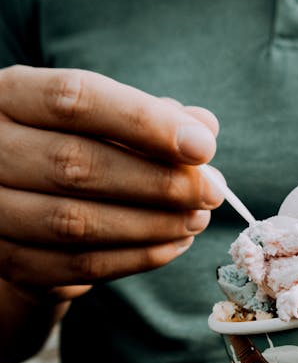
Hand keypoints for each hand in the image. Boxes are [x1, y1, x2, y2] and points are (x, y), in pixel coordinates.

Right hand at [0, 65, 222, 303]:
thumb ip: (149, 117)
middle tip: (212, 191)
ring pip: (78, 222)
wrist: (21, 207)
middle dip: (159, 182)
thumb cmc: (72, 148)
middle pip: (76, 165)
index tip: (203, 146)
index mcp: (10, 97)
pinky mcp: (13, 262)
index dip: (144, 122)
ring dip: (153, 224)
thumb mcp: (103, 120)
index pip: (74, 99)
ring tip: (197, 218)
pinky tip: (174, 245)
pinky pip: (81, 266)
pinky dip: (137, 258)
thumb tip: (204, 126)